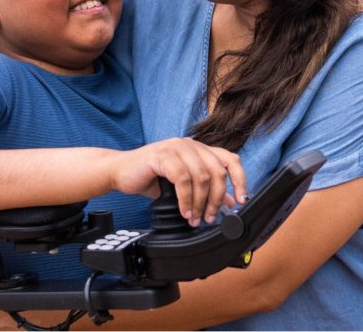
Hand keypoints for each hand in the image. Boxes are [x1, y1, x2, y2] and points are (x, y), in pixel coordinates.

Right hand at [108, 138, 246, 226]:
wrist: (120, 172)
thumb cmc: (151, 178)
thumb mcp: (183, 186)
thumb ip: (205, 190)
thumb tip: (230, 203)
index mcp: (199, 149)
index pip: (229, 159)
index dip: (240, 179)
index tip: (241, 200)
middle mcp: (190, 144)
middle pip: (217, 171)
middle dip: (217, 199)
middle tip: (210, 218)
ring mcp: (176, 147)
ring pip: (201, 176)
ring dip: (200, 202)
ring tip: (194, 218)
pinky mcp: (162, 155)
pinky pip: (182, 179)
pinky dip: (186, 199)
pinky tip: (183, 211)